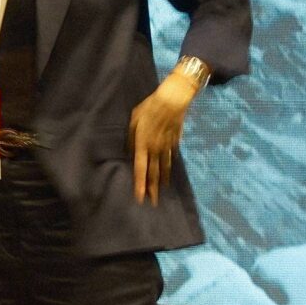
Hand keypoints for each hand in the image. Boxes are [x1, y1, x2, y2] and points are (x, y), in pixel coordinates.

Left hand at [128, 76, 195, 205]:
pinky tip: (168, 175)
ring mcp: (167, 147)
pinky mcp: (175, 142)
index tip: (140, 198)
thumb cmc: (150, 107)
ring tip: (161, 193)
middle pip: (154, 173)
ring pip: (164, 168)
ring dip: (162, 182)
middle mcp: (155, 149)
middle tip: (153, 203)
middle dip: (153, 189)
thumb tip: (131, 151)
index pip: (140, 169)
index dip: (140, 185)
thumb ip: (131, 137)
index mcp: (143, 144)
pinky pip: (170, 158)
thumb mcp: (134, 120)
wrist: (173, 100)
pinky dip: (168, 168)